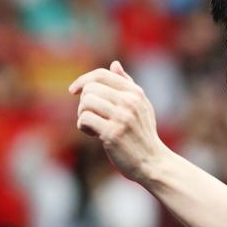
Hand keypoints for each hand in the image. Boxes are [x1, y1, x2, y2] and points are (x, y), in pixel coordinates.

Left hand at [69, 60, 166, 183]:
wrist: (153, 162)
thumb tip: (114, 64)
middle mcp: (130, 102)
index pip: (102, 75)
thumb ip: (128, 85)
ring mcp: (122, 117)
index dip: (84, 80)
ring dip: (83, 115)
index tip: (73, 91)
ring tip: (93, 126)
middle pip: (90, 89)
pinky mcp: (112, 133)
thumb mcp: (141, 106)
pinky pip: (85, 119)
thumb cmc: (143, 135)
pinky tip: (94, 135)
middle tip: (92, 117)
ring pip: (86, 103)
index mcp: (135, 93)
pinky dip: (84, 127)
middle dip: (84, 103)